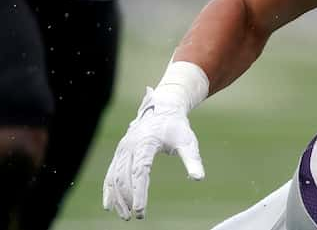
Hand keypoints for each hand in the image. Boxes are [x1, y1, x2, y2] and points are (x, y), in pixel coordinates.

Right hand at [103, 87, 203, 219]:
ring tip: (125, 215)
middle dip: (128, 198)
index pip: (140, 171)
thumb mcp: (187, 141)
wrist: (162, 108)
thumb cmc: (176, 127)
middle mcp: (130, 145)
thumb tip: (199, 178)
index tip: (140, 210)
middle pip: (124, 176)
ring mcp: (122, 149)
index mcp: (146, 142)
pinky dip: (109, 190)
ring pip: (114, 176)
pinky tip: (110, 206)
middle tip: (136, 216)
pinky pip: (111, 173)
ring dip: (117, 198)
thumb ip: (192, 160)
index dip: (139, 192)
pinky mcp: (119, 152)